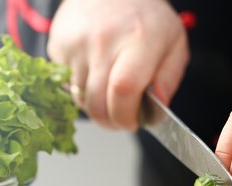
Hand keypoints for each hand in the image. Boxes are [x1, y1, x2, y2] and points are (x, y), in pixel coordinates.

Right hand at [47, 0, 188, 130]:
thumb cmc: (144, 17)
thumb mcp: (173, 42)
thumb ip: (169, 79)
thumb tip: (156, 111)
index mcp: (139, 41)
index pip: (123, 91)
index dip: (125, 116)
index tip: (131, 122)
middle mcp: (104, 42)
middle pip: (97, 103)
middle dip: (109, 122)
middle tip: (120, 119)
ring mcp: (76, 44)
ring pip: (79, 98)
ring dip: (94, 106)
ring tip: (107, 93)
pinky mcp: (58, 46)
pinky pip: (65, 84)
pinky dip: (79, 88)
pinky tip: (92, 72)